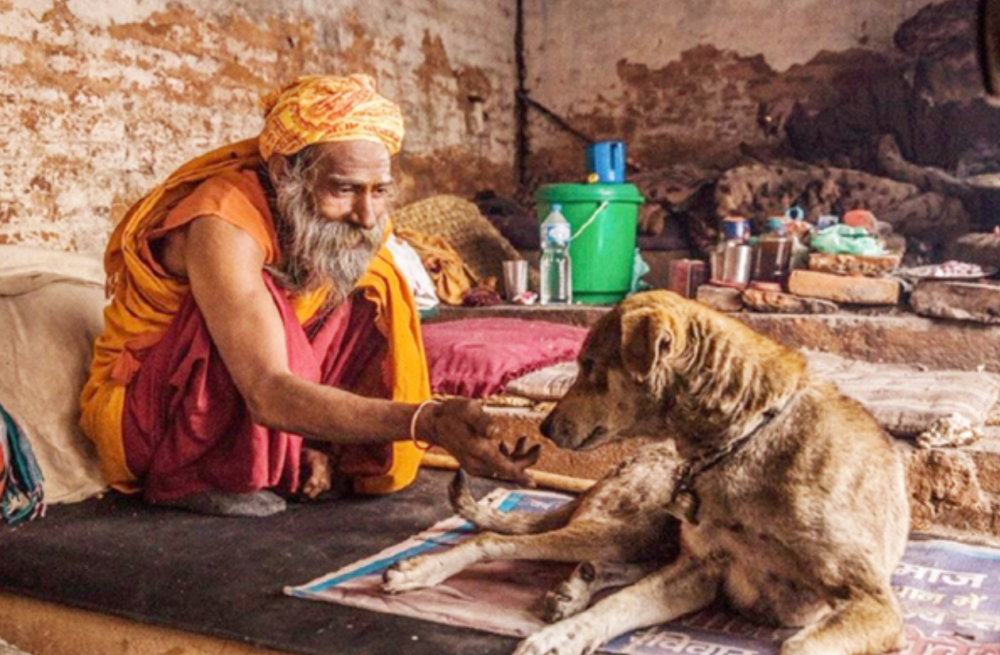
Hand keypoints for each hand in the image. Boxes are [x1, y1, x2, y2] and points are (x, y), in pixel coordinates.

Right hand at [419, 398, 540, 485]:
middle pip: (507, 469)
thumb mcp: (468, 409)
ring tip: (524, 439)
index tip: (534, 482)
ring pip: (502, 467)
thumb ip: (482, 421)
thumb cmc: (453, 413)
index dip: (520, 474)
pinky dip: (505, 456)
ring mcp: (474, 465)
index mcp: (478, 450)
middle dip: (525, 460)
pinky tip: (506, 443)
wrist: (435, 422)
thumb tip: (495, 431)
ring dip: (516, 456)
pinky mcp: (474, 464)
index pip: (503, 467)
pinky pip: (494, 465)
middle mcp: (476, 462)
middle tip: (538, 446)